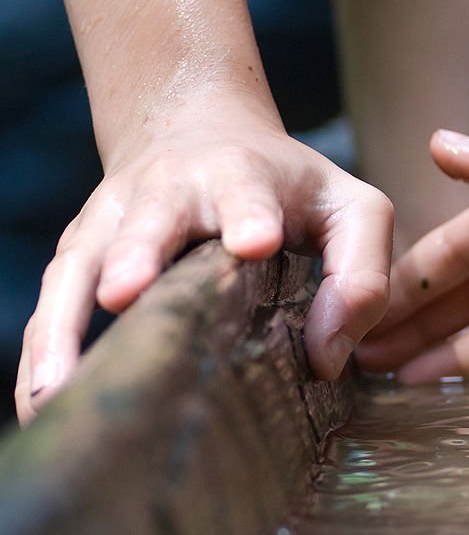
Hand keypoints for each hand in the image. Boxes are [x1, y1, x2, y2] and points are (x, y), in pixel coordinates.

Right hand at [16, 93, 392, 421]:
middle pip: (150, 218)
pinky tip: (43, 404)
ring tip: (58, 388)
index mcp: (242, 175)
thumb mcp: (350, 209)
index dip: (248, 213)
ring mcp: (113, 220)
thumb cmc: (288, 185)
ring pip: (81, 264)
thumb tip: (327, 360)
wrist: (198, 130)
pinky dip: (42, 350)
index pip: (247, 190)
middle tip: (126, 292)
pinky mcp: (81, 252)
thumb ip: (360, 274)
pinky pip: (53, 301)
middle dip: (139, 252)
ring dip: (66, 321)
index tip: (254, 241)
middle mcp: (167, 190)